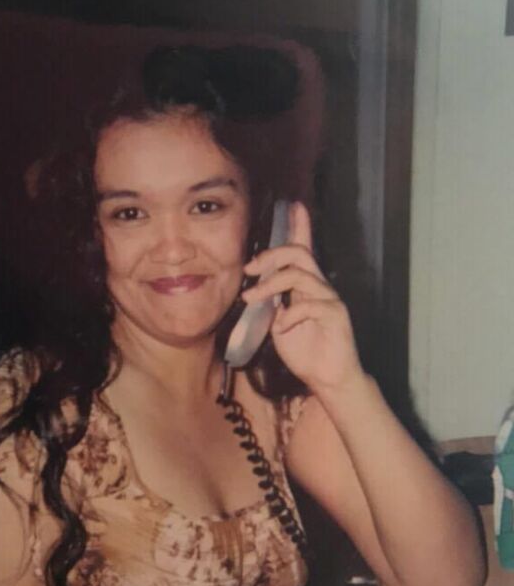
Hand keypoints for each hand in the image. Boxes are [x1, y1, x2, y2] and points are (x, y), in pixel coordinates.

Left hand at [241, 202, 363, 398]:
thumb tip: (256, 290)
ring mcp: (329, 299)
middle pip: (299, 253)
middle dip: (271, 255)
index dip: (300, 226)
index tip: (293, 205)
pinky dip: (289, 315)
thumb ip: (271, 304)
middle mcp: (319, 286)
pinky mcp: (336, 315)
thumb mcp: (279, 324)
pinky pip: (309, 304)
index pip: (303, 249)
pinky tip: (281, 327)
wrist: (328, 379)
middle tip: (249, 269)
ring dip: (270, 285)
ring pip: (300, 274)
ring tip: (251, 299)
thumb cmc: (305, 351)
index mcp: (305, 286)